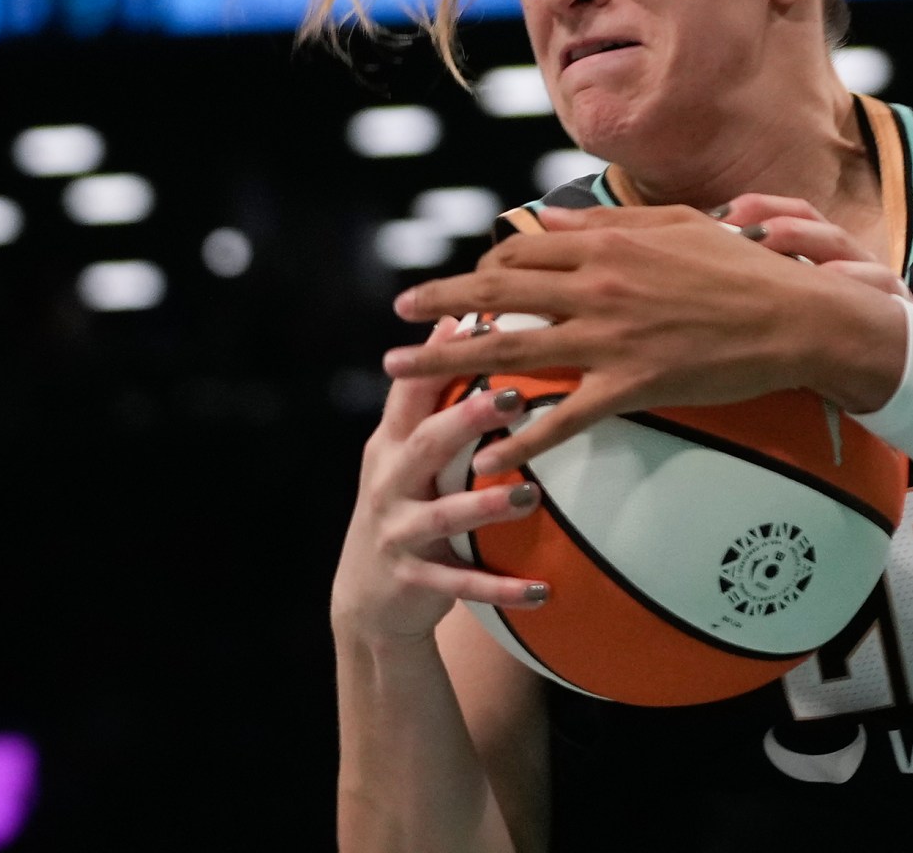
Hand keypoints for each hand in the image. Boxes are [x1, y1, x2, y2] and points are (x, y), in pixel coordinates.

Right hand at [331, 316, 548, 644]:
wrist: (369, 596)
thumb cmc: (407, 502)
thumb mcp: (409, 450)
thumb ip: (433, 394)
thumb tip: (467, 315)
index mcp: (393, 443)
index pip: (412, 390)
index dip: (438, 357)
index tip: (477, 324)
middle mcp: (389, 482)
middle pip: (426, 443)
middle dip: (466, 419)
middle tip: (513, 397)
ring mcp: (398, 532)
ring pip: (444, 516)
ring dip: (487, 505)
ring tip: (531, 494)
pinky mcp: (413, 579)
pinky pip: (462, 583)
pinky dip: (501, 588)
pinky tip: (544, 589)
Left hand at [384, 205, 910, 475]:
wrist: (797, 318)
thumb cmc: (749, 268)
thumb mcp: (684, 225)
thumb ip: (618, 220)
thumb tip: (560, 218)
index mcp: (611, 242)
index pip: (523, 250)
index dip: (482, 266)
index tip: (458, 283)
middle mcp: (599, 285)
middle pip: (497, 294)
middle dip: (438, 305)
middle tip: (399, 316)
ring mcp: (611, 337)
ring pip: (510, 350)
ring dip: (446, 361)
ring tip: (399, 371)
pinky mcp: (633, 384)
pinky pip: (563, 416)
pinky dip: (521, 437)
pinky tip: (488, 454)